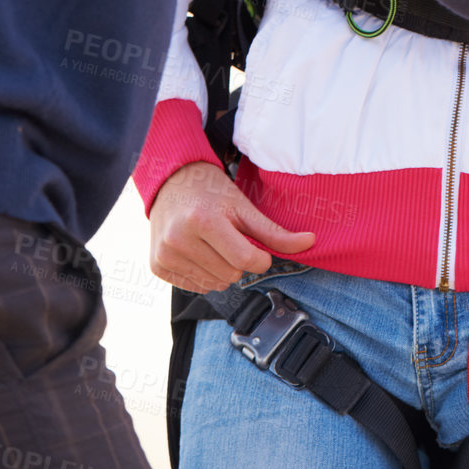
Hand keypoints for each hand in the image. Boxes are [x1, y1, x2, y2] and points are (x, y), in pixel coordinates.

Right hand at [149, 160, 315, 293]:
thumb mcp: (244, 207)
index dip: (260, 257)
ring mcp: (165, 255)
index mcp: (204, 220)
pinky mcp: (156, 266)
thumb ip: (275, 231)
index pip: (246, 259)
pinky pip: (195, 287)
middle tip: (229, 237)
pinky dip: (204, 274)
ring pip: (214, 284)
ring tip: (213, 243)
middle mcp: (179, 239)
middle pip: (231, 274)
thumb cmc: (212, 192)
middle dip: (238, 260)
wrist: (171, 181)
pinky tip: (199, 251)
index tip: (256, 244)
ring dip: (222, 269)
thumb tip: (311, 242)